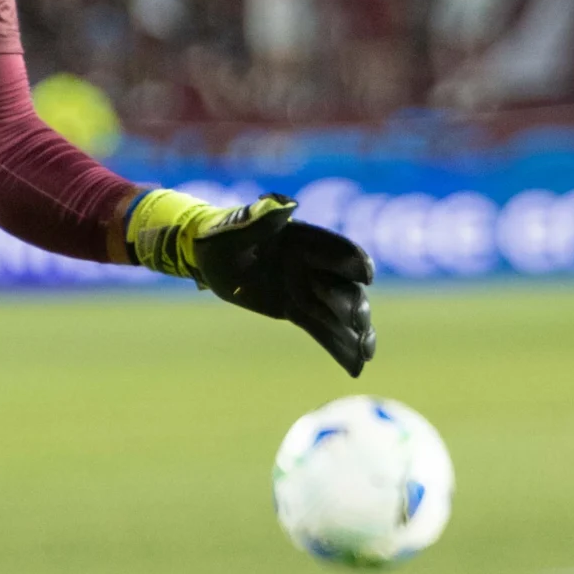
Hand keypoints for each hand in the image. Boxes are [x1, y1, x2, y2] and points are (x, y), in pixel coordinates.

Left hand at [125, 189, 376, 376]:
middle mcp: (314, 264)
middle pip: (343, 286)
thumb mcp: (233, 230)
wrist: (206, 258)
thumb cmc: (218, 238)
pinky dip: (338, 348)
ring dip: (355, 333)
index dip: (352, 261)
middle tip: (359, 324)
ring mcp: (308, 288)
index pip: (336, 248)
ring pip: (338, 313)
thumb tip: (287, 204)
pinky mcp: (297, 310)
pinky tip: (355, 368)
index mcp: (304, 239)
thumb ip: (260, 221)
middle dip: (354, 304)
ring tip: (366, 354)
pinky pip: (321, 330)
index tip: (366, 276)